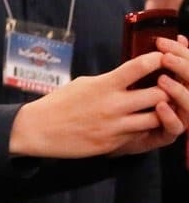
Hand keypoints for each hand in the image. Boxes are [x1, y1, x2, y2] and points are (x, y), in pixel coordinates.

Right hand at [8, 53, 184, 157]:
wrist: (37, 130)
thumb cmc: (58, 104)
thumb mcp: (83, 84)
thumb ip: (108, 81)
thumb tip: (128, 76)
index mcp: (104, 85)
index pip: (141, 66)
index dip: (158, 60)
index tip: (161, 59)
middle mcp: (113, 105)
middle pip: (159, 95)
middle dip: (166, 91)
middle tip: (166, 89)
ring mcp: (114, 126)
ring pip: (156, 119)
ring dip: (159, 113)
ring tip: (154, 109)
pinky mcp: (112, 143)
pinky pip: (139, 135)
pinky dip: (141, 129)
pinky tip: (134, 125)